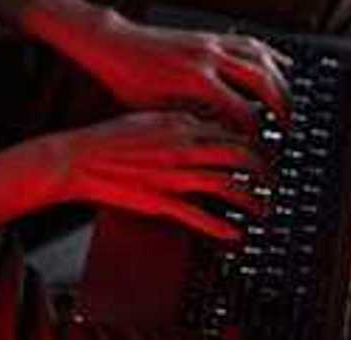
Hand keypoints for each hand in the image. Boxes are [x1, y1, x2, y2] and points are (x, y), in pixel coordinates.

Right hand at [37, 111, 267, 239]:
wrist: (78, 158)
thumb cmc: (108, 138)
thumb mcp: (149, 116)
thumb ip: (178, 119)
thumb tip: (203, 122)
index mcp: (181, 123)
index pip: (231, 129)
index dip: (253, 141)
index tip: (261, 149)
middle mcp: (184, 148)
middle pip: (239, 155)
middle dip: (263, 168)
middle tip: (272, 177)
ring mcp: (175, 176)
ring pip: (228, 185)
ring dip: (251, 198)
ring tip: (262, 207)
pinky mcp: (162, 201)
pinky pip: (200, 217)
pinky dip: (222, 228)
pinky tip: (234, 233)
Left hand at [67, 9, 292, 132]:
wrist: (113, 44)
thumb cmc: (128, 80)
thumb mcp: (157, 112)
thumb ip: (192, 124)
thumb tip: (222, 141)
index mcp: (195, 81)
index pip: (242, 111)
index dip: (257, 134)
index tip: (263, 150)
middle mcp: (209, 58)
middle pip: (262, 81)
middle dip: (281, 107)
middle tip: (289, 128)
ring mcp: (211, 43)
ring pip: (261, 57)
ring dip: (281, 80)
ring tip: (289, 103)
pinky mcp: (210, 35)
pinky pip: (250, 41)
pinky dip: (270, 54)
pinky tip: (282, 65)